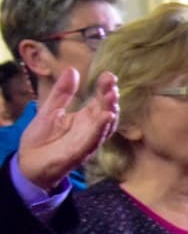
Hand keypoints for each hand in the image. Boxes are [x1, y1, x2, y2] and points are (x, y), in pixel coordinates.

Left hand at [16, 68, 118, 190]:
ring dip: (110, 112)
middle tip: (112, 83)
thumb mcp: (50, 109)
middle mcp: (90, 130)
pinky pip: (93, 141)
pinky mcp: (79, 153)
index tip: (108, 75)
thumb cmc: (41, 138)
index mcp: (84, 118)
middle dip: (111, 98)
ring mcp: (87, 141)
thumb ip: (62, 92)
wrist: (28, 163)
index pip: (99, 101)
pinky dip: (101, 129)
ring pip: (104, 127)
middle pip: (106, 112)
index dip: (105, 88)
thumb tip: (72, 69)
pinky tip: (106, 117)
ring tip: (112, 96)